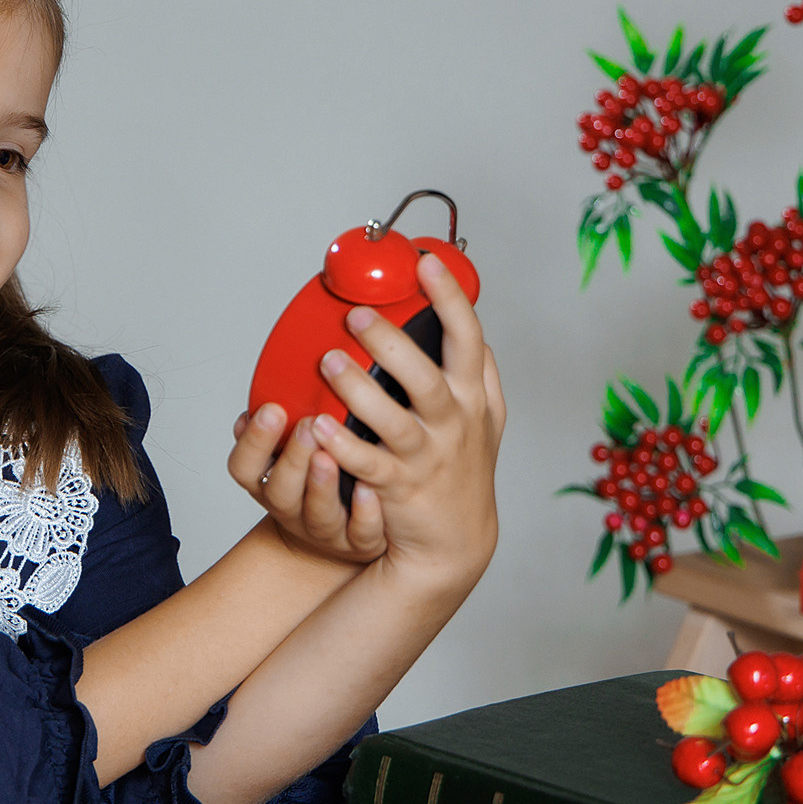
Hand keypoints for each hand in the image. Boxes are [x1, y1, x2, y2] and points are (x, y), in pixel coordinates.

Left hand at [229, 253, 505, 577]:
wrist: (455, 541)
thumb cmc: (463, 470)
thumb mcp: (485, 420)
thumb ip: (479, 376)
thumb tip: (475, 328)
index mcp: (471, 398)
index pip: (468, 338)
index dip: (449, 299)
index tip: (426, 263)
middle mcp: (453, 424)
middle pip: (426, 377)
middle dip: (390, 343)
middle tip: (353, 315)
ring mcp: (426, 456)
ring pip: (394, 419)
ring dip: (359, 390)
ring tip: (328, 361)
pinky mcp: (398, 487)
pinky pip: (368, 463)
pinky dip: (343, 447)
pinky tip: (317, 428)